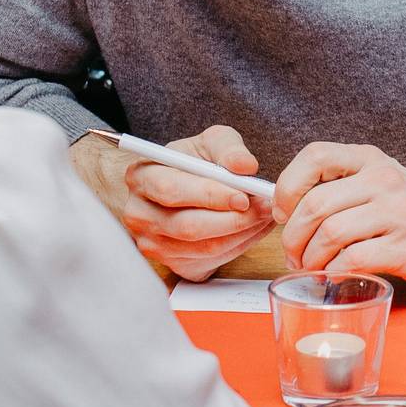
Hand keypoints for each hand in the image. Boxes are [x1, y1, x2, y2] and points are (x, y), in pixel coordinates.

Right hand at [68, 124, 273, 280]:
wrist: (185, 186)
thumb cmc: (194, 162)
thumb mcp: (210, 142)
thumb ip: (228, 148)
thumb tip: (245, 166)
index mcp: (142, 177)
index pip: (172, 190)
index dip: (210, 195)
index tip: (244, 196)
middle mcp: (140, 214)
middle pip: (188, 226)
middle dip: (234, 219)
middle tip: (265, 208)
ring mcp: (153, 243)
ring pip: (205, 247)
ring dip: (243, 233)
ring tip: (265, 214)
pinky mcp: (173, 263)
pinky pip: (212, 260)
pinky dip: (240, 245)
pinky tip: (254, 227)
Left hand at [275, 143, 405, 283]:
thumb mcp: (378, 183)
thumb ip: (339, 186)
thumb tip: (286, 209)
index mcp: (371, 159)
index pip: (315, 155)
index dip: (288, 185)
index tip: (283, 211)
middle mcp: (384, 179)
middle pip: (315, 204)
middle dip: (292, 236)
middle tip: (292, 254)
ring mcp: (396, 213)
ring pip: (329, 234)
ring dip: (311, 259)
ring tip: (313, 268)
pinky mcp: (403, 247)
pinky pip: (351, 260)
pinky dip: (333, 272)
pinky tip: (335, 276)